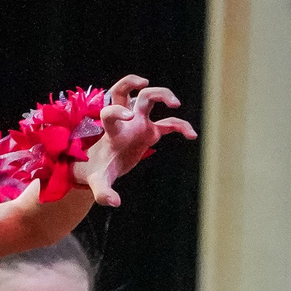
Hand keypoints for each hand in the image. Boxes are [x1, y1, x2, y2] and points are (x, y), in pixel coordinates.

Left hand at [76, 75, 195, 207]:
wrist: (102, 166)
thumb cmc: (99, 172)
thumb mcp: (99, 182)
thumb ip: (103, 192)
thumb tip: (114, 202)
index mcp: (111, 130)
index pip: (109, 110)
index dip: (117, 110)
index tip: (128, 117)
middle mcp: (123, 121)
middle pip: (126, 92)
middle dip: (138, 87)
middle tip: (152, 91)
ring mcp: (137, 123)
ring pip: (147, 97)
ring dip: (162, 94)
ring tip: (176, 104)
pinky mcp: (150, 131)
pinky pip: (168, 124)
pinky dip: (181, 126)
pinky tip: (191, 135)